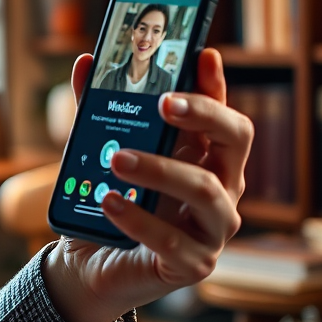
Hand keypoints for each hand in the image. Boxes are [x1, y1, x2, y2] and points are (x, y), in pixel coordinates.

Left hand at [44, 48, 251, 321]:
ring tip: (117, 159)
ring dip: (161, 169)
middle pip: (235, 140)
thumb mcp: (98, 153)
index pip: (222, 111)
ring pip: (206, 190)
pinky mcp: (193, 264)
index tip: (200, 55)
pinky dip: (138, 219)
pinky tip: (109, 202)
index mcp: (206, 156)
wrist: (88, 265)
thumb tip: (86, 63)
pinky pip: (173, 240)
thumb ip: (96, 110)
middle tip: (162, 102)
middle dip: (203, 115)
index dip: (215, 84)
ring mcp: (213, 228)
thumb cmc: (106, 202)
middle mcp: (221, 188)